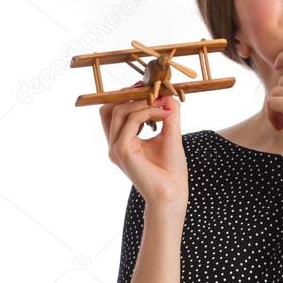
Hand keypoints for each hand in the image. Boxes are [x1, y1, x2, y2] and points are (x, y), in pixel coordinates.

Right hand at [99, 88, 188, 212]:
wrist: (173, 192)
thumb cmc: (171, 170)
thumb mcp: (170, 134)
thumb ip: (167, 113)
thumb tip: (168, 94)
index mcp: (122, 142)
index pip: (113, 111)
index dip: (127, 97)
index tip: (149, 89)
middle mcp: (115, 145)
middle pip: (109, 108)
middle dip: (130, 96)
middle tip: (153, 93)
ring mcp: (115, 148)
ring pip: (118, 111)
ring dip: (142, 103)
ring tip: (163, 105)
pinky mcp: (122, 151)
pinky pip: (131, 120)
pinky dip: (148, 112)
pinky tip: (164, 114)